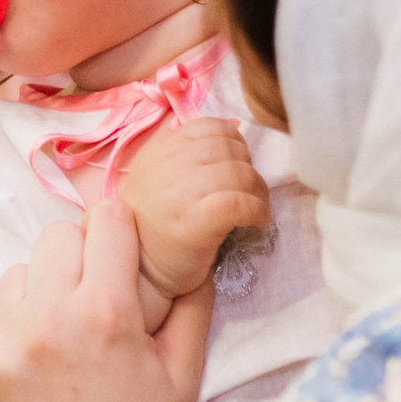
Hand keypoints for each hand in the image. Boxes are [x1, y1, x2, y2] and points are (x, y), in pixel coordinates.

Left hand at [0, 200, 211, 401]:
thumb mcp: (185, 376)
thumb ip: (192, 305)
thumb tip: (197, 255)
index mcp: (106, 315)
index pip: (106, 220)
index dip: (123, 230)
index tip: (129, 253)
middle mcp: (48, 321)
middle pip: (56, 235)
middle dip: (83, 253)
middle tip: (100, 291)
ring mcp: (6, 347)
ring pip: (19, 271)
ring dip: (45, 285)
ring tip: (67, 327)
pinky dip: (20, 326)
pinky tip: (44, 363)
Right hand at [120, 118, 268, 301]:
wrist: (142, 275)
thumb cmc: (158, 227)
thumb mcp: (164, 178)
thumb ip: (191, 151)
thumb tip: (236, 127)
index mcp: (158, 150)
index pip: (210, 127)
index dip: (234, 144)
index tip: (236, 169)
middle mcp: (164, 166)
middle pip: (229, 148)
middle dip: (248, 168)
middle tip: (250, 193)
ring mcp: (177, 193)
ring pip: (238, 173)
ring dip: (258, 192)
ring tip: (255, 210)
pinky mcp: (193, 222)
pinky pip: (239, 202)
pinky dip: (256, 210)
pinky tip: (255, 222)